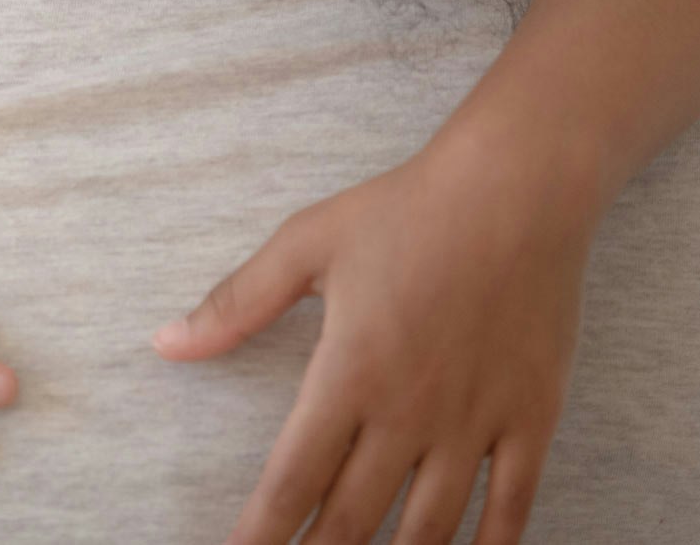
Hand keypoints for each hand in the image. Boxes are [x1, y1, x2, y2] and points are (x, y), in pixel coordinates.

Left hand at [151, 124, 597, 544]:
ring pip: (430, 527)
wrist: (516, 189)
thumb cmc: (403, 211)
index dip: (263, 533)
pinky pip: (511, 505)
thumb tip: (167, 343)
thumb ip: (236, 304)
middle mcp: (410, 411)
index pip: (293, 480)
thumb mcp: (305, 246)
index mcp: (349, 373)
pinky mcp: (532, 416)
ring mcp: (476, 420)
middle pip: (355, 519)